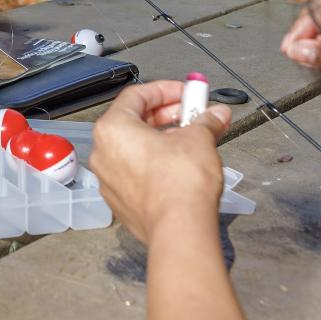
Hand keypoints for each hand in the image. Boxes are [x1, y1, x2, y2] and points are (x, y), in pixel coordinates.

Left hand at [89, 80, 231, 245]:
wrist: (180, 229)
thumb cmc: (180, 183)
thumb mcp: (199, 139)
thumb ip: (206, 121)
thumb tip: (217, 114)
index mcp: (112, 129)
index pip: (136, 95)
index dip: (166, 90)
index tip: (187, 93)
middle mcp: (103, 153)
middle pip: (134, 121)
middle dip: (167, 115)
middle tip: (193, 114)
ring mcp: (110, 180)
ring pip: (135, 148)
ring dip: (163, 139)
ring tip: (192, 139)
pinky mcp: (121, 201)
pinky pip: (136, 172)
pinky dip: (156, 163)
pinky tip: (181, 165)